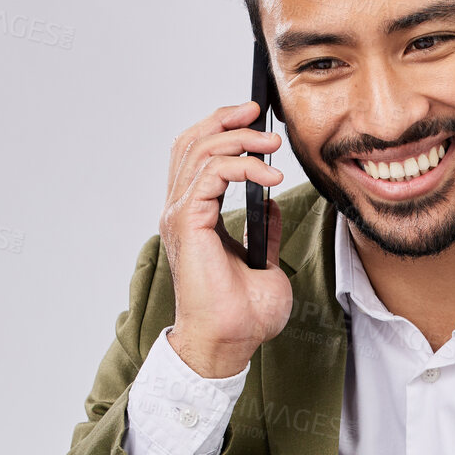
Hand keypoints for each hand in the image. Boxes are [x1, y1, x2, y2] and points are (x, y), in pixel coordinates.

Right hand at [158, 100, 291, 378]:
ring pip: (201, 151)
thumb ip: (265, 232)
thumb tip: (272, 205)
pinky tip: (271, 176)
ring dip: (241, 139)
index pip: (197, 156)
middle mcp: (181, 211)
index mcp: (195, 218)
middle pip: (192, 142)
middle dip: (227, 121)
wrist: (231, 342)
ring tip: (273, 145)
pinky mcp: (189, 222)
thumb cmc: (243, 316)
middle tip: (260, 112)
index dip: (223, 130)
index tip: (258, 122)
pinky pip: (213, 173)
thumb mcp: (265, 264)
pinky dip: (244, 166)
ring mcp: (181, 215)